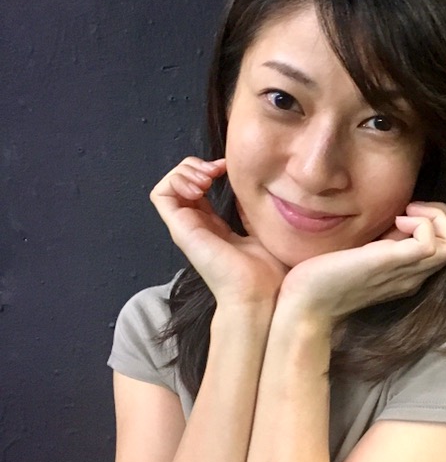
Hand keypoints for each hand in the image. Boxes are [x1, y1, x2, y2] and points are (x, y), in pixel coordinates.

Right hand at [150, 157, 287, 303]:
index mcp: (213, 225)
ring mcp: (186, 228)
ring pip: (167, 185)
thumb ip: (253, 212)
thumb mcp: (263, 231)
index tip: (229, 168)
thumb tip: (254, 189)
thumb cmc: (267, 273)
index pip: (198, 188)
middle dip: (196, 166)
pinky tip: (200, 186)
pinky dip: (177, 181)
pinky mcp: (180, 230)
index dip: (209, 170)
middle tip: (217, 171)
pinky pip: (161, 195)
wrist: (260, 295)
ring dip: (185, 171)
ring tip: (207, 178)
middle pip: (180, 182)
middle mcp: (196, 225)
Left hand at [277, 202, 445, 323]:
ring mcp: (405, 273)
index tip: (405, 212)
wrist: (305, 303)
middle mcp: (413, 276)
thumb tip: (394, 215)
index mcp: (408, 274)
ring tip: (405, 213)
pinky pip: (430, 243)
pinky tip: (396, 220)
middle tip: (410, 209)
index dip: (437, 221)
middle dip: (442, 215)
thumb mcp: (362, 254)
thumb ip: (381, 241)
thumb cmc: (324, 278)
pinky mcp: (390, 264)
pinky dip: (421, 223)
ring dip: (435, 217)